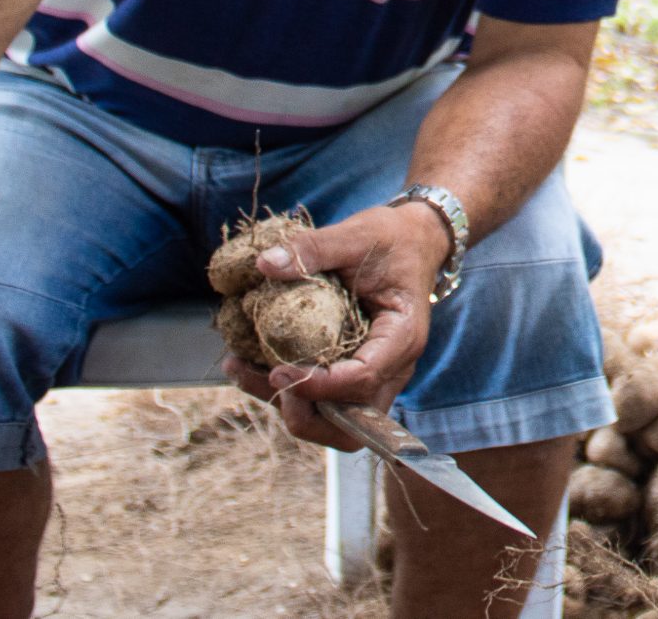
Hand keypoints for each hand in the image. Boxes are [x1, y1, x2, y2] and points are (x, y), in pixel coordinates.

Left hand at [223, 202, 454, 448]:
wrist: (413, 241)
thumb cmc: (391, 239)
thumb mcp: (356, 235)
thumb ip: (313, 249)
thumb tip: (265, 264)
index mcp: (402, 336)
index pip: (362, 380)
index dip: (317, 384)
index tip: (277, 370)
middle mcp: (393, 367)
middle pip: (353, 423)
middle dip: (305, 412)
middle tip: (268, 376)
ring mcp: (376, 376)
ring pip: (335, 421)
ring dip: (289, 406)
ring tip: (244, 370)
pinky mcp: (357, 374)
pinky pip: (325, 402)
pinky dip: (290, 393)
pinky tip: (251, 364)